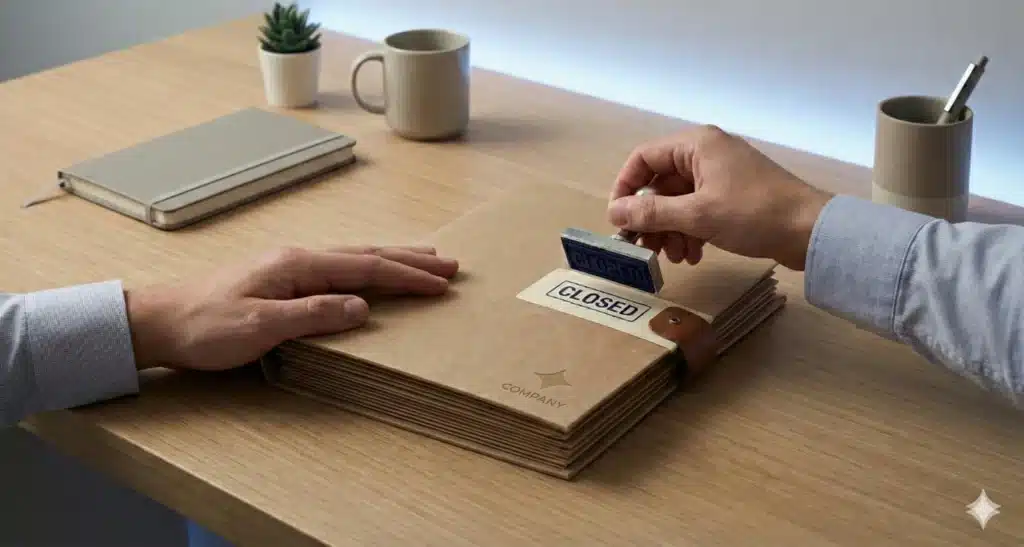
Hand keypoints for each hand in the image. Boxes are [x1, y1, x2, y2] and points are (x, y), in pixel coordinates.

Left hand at [124, 245, 458, 370]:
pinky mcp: (283, 278)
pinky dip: (368, 268)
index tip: (441, 284)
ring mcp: (291, 265)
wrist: (160, 320)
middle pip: (367, 255)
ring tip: (425, 259)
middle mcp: (299, 257)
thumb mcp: (259, 326)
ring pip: (355, 258)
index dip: (407, 276)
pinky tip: (372, 273)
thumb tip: (361, 307)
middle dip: (411, 260)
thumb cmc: (205, 326)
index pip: (366, 268)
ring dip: (394, 260)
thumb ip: (312, 314)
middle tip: (450, 264)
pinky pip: (340, 268)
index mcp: (298, 265)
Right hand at [607, 125, 833, 270]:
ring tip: (675, 257)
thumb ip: (652, 213)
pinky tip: (693, 255)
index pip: (643, 158)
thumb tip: (614, 212)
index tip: (619, 220)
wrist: (810, 231)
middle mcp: (706, 154)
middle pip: (661, 183)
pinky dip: (690, 231)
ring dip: (670, 230)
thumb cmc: (753, 214)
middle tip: (645, 249)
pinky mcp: (733, 196)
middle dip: (651, 218)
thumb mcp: (697, 215)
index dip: (626, 188)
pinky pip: (698, 210)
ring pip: (679, 201)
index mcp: (696, 145)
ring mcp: (721, 175)